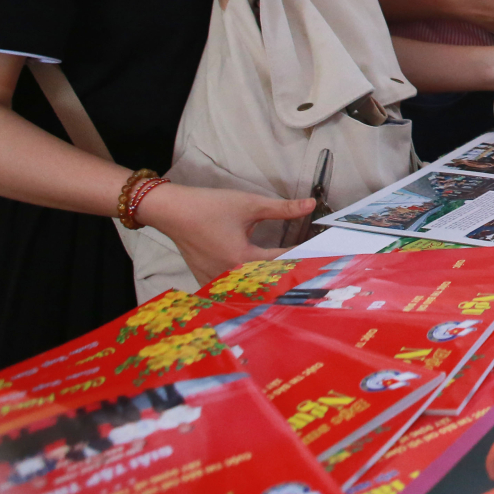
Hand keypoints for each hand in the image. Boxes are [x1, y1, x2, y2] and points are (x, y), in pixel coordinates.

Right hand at [140, 183, 314, 283]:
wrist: (172, 211)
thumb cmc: (209, 207)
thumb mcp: (249, 204)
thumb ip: (282, 208)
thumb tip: (310, 205)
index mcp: (241, 259)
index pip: (280, 262)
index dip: (302, 257)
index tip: (321, 257)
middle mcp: (228, 276)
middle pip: (266, 282)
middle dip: (288, 276)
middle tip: (311, 272)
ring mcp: (215, 282)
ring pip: (248, 289)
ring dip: (268, 284)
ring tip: (291, 280)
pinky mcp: (207, 280)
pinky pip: (232, 289)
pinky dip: (248, 286)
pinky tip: (262, 282)